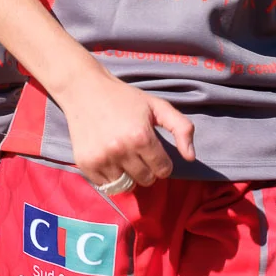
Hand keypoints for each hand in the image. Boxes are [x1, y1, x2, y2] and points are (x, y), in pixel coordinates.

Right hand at [51, 71, 195, 189]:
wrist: (84, 89)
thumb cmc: (125, 98)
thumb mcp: (157, 106)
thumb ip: (182, 128)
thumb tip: (191, 158)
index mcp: (141, 137)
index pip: (163, 170)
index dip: (162, 162)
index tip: (154, 152)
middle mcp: (121, 150)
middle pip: (146, 180)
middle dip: (147, 169)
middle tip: (138, 153)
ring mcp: (101, 159)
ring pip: (127, 185)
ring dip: (129, 174)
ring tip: (123, 156)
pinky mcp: (86, 164)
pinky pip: (106, 186)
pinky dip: (111, 177)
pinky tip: (109, 159)